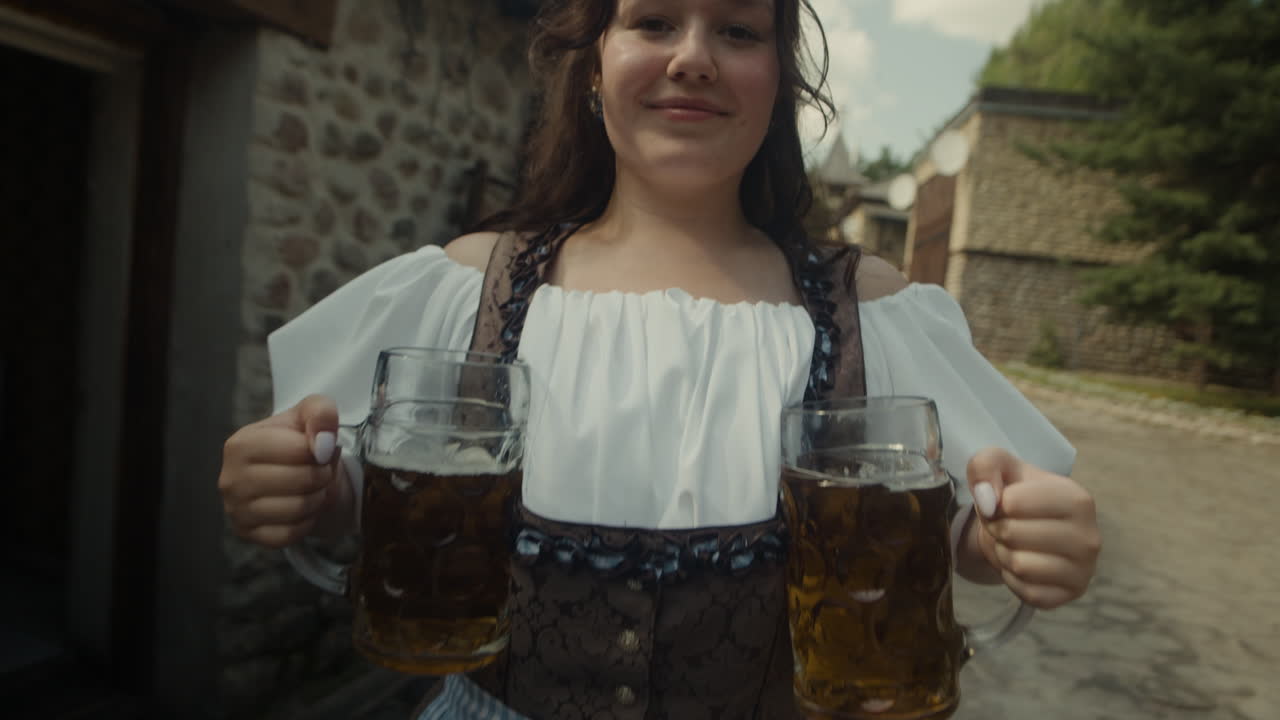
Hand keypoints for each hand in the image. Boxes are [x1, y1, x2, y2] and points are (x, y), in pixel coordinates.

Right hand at [218, 394, 348, 547]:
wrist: (288, 470)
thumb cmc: (295, 440)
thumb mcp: (309, 414)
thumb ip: (320, 412)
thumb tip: (323, 441)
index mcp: (240, 444)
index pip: (300, 449)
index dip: (322, 450)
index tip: (321, 450)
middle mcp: (230, 478)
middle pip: (301, 480)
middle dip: (322, 475)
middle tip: (321, 471)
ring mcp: (235, 510)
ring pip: (297, 509)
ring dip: (317, 499)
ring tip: (314, 488)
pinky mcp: (247, 533)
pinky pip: (289, 535)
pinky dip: (306, 523)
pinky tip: (303, 508)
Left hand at [966, 448, 1100, 609]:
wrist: (1025, 529)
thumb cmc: (1015, 495)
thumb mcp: (998, 466)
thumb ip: (985, 466)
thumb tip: (987, 500)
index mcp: (1078, 499)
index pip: (1012, 502)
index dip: (995, 503)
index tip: (1003, 503)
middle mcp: (1090, 537)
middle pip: (1013, 534)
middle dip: (997, 529)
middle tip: (1005, 526)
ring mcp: (1084, 570)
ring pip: (1020, 566)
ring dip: (1004, 554)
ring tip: (1014, 544)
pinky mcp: (1071, 595)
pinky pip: (1027, 593)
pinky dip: (1013, 580)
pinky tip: (1023, 565)